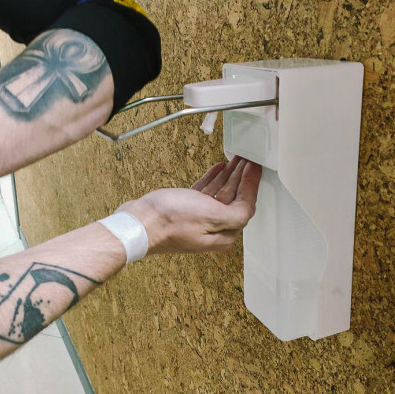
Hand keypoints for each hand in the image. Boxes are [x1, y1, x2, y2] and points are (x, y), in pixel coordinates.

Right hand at [119, 157, 261, 253]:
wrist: (139, 223)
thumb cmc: (171, 221)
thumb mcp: (211, 215)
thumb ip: (236, 214)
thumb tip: (249, 208)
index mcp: (223, 234)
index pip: (246, 205)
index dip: (251, 183)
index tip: (255, 166)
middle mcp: (213, 230)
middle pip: (234, 199)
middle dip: (242, 178)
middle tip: (248, 159)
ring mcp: (198, 221)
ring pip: (220, 194)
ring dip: (229, 176)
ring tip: (236, 159)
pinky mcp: (185, 212)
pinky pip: (205, 193)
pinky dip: (213, 179)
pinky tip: (218, 168)